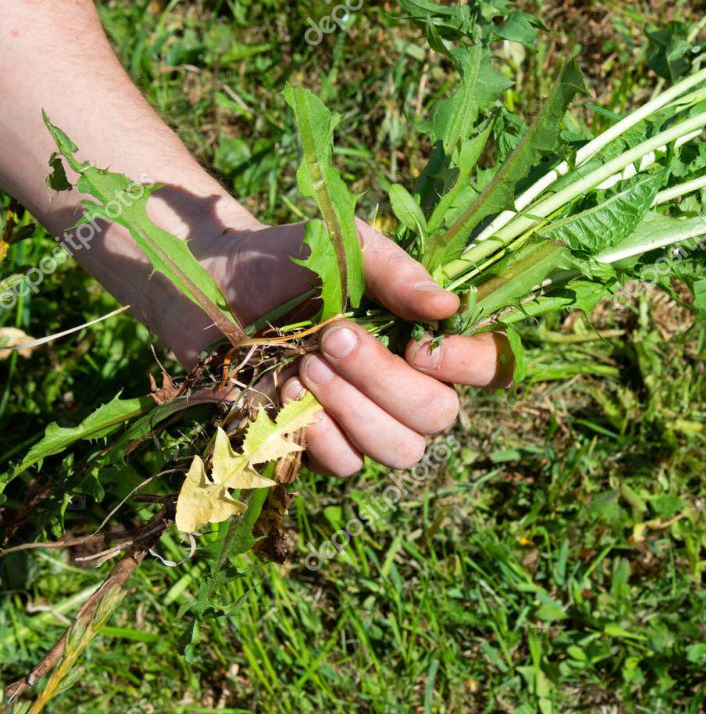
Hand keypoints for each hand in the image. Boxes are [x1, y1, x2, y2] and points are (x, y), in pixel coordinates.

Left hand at [159, 219, 510, 476]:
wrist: (208, 286)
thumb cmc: (286, 260)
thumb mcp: (345, 248)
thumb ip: (397, 274)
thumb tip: (448, 306)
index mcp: (425, 337)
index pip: (489, 367)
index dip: (470, 366)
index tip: (421, 345)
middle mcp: (407, 385)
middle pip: (439, 416)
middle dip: (384, 381)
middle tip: (332, 338)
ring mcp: (365, 422)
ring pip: (399, 450)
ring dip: (352, 408)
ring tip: (307, 364)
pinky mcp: (319, 448)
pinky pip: (346, 465)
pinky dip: (317, 432)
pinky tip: (285, 391)